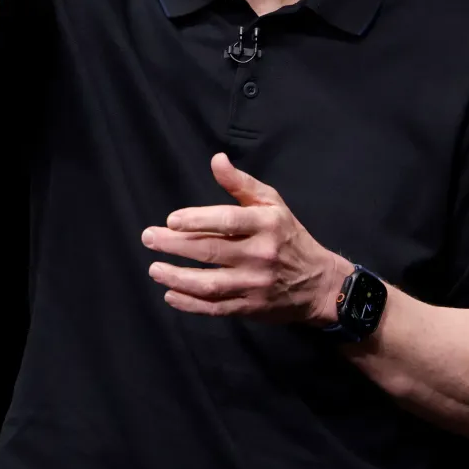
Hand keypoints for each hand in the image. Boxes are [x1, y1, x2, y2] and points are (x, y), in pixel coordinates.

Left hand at [141, 153, 352, 325]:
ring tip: (155, 269)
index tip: (171, 220)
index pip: (227, 221)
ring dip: (177, 277)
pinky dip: (190, 303)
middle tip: (149, 238)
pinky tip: (170, 294)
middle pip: (211, 251)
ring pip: (209, 283)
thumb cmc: (289, 237)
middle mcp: (260, 254)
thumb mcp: (272, 204)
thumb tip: (216, 160)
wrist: (319, 284)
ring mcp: (255, 284)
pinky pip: (215, 307)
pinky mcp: (250, 308)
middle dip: (175, 245)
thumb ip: (241, 184)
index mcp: (266, 224)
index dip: (197, 220)